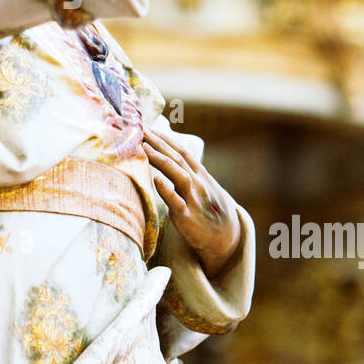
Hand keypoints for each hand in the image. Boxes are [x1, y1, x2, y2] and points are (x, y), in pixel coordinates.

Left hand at [142, 125, 240, 277]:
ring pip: (178, 174)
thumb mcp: (201, 187)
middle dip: (157, 142)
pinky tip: (157, 179)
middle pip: (175, 158)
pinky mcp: (187, 217)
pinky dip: (167, 190)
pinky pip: (176, 202)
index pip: (180, 150)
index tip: (146, 125)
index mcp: (200, 174)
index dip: (164, 137)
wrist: (225, 238)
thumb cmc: (208, 210)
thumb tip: (167, 156)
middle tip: (138, 127)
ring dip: (161, 159)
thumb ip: (186, 171)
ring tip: (144, 146)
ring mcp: (193, 199)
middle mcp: (198, 182)